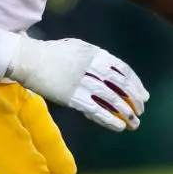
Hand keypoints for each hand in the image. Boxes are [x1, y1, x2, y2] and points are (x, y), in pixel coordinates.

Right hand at [7, 37, 148, 132]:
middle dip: (135, 99)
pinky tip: (119, 126)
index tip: (144, 95)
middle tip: (142, 109)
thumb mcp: (78, 47)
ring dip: (127, 112)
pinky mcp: (72, 97)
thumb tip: (112, 73)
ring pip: (112, 99)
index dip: (136, 84)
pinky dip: (109, 119)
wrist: (28, 59)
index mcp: (96, 53)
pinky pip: (96, 110)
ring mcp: (83, 82)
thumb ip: (96, 58)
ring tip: (134, 122)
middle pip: (121, 85)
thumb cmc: (52, 53)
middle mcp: (93, 66)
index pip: (123, 70)